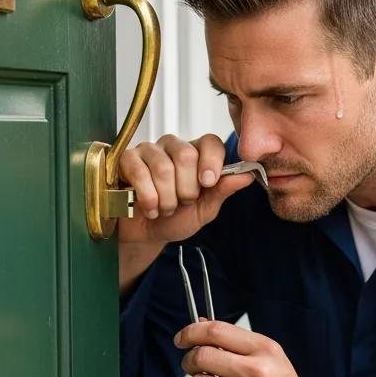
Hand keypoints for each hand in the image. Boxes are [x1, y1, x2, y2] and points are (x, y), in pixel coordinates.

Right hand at [117, 133, 254, 245]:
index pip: (210, 142)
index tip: (208, 183)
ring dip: (166, 198)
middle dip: (186, 189)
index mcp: (197, 155)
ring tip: (164, 209)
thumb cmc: (176, 219)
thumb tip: (248, 175)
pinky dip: (147, 197)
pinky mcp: (126, 159)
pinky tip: (149, 208)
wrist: (146, 234)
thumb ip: (223, 191)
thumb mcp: (204, 209)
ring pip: (163, 167)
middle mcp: (173, 147)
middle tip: (182, 203)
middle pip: (186, 155)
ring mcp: (149, 151)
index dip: (211, 161)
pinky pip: (139, 172)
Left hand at [177, 320, 352, 376]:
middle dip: (191, 362)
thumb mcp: (273, 362)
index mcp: (265, 351)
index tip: (183, 338)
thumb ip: (238, 346)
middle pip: (200, 356)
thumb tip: (201, 330)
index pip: (216, 331)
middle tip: (194, 367)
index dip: (191, 332)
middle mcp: (256, 371)